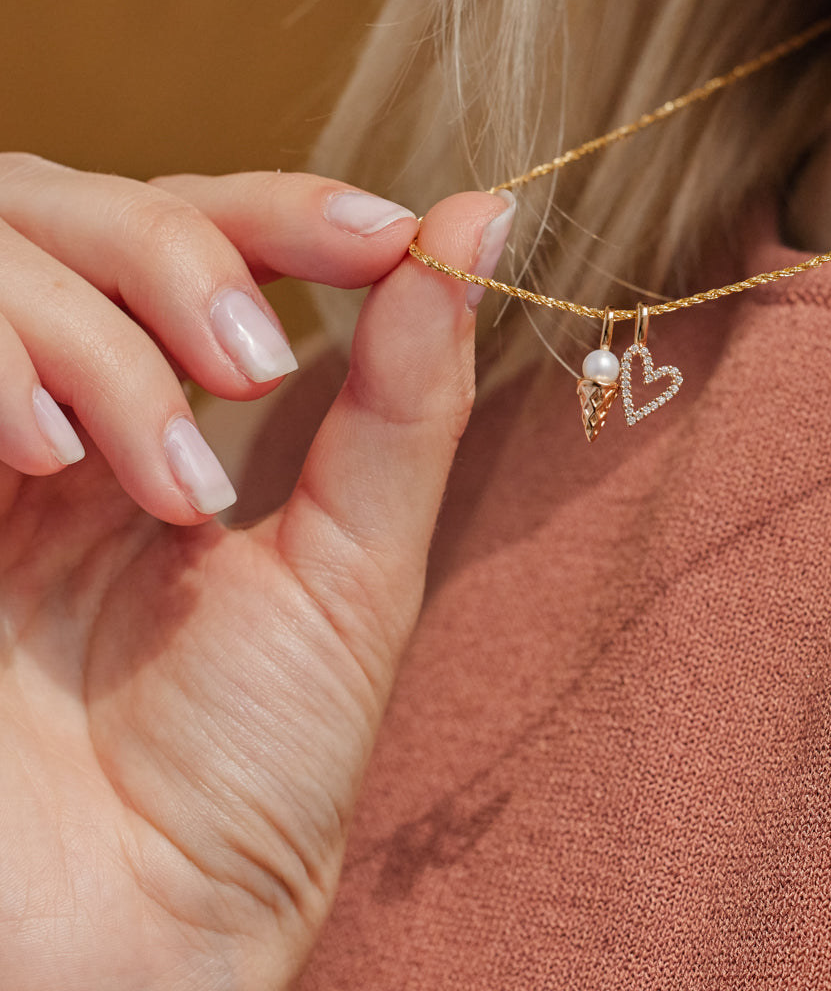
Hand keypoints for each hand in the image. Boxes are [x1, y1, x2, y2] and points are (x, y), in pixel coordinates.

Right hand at [0, 155, 512, 988]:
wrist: (136, 927)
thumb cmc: (250, 764)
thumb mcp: (356, 559)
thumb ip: (408, 392)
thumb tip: (481, 222)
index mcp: (162, 420)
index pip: (197, 231)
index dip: (280, 207)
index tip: (384, 235)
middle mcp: (53, 408)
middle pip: (76, 209)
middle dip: (178, 254)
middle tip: (253, 364)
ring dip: (94, 336)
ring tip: (170, 479)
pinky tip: (54, 460)